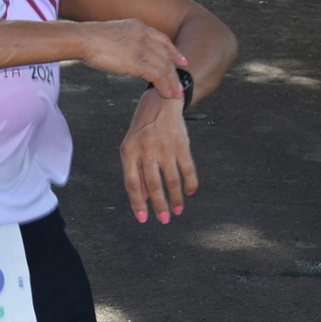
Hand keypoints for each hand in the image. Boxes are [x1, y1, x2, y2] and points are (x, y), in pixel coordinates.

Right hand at [79, 20, 188, 102]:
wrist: (82, 38)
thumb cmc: (88, 39)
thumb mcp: (111, 34)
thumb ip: (122, 41)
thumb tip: (122, 51)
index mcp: (138, 26)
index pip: (162, 40)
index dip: (173, 51)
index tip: (181, 61)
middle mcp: (144, 35)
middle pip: (166, 55)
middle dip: (175, 71)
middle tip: (181, 84)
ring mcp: (141, 48)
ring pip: (165, 67)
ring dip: (172, 82)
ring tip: (177, 94)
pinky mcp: (137, 61)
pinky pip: (158, 75)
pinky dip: (165, 86)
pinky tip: (167, 94)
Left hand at [121, 92, 196, 223]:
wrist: (160, 102)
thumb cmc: (142, 130)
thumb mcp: (131, 147)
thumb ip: (136, 171)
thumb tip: (143, 199)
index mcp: (129, 152)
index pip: (132, 183)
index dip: (137, 203)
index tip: (143, 219)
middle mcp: (147, 150)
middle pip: (153, 184)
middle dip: (159, 205)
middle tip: (164, 219)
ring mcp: (165, 147)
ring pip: (172, 180)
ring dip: (176, 198)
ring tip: (177, 211)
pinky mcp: (181, 144)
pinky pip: (188, 168)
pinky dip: (190, 183)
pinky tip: (190, 192)